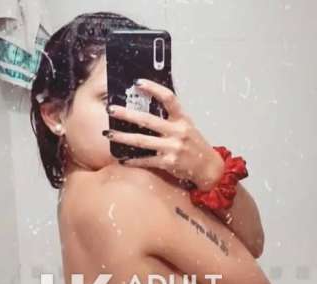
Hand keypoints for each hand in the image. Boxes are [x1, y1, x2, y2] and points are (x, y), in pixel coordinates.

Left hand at [104, 78, 224, 189]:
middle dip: (126, 114)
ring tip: (108, 134)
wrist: (208, 168)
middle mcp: (178, 131)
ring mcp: (172, 147)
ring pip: (142, 141)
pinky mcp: (168, 163)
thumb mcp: (187, 127)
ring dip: (122, 137)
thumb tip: (150, 106)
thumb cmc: (195, 146)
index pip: (168, 98)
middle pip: (148, 120)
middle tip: (111, 109)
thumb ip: (171, 118)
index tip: (137, 82)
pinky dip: (132, 160)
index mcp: (182, 119)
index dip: (153, 88)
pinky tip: (122, 159)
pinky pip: (146, 160)